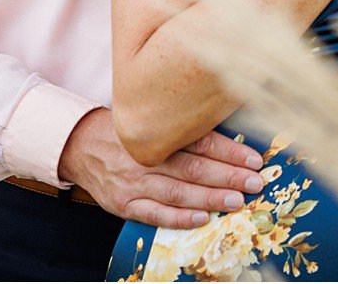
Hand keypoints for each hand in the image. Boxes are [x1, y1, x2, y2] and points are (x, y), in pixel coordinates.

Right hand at [57, 108, 265, 228]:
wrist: (82, 147)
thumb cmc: (128, 133)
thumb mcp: (153, 120)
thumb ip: (185, 130)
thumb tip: (232, 138)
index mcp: (158, 133)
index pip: (200, 141)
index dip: (230, 151)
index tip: (254, 159)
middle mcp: (147, 158)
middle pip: (193, 168)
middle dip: (228, 176)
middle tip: (254, 183)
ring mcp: (134, 183)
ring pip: (177, 192)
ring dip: (210, 198)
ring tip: (236, 201)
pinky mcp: (124, 204)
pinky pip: (154, 214)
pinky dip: (179, 217)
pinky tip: (202, 217)